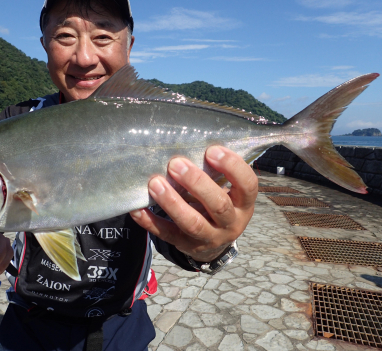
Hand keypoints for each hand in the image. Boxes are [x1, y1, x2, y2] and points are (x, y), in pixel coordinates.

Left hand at [130, 146, 257, 261]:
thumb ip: (216, 171)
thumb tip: (191, 138)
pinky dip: (150, 222)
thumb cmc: (218, 201)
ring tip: (154, 182)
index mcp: (244, 204)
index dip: (232, 167)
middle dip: (196, 183)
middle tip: (175, 163)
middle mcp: (231, 223)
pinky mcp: (185, 245)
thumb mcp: (228, 190)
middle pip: (218, 205)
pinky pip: (166, 234)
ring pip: (192, 223)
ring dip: (172, 202)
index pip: (247, 185)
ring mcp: (209, 238)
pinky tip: (137, 208)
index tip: (212, 150)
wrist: (214, 242)